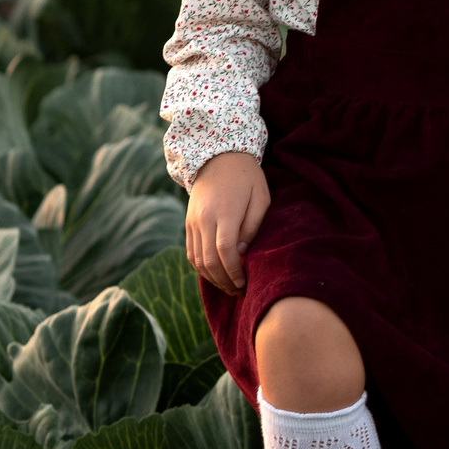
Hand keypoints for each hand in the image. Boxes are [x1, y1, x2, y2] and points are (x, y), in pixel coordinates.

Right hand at [186, 151, 269, 291]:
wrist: (217, 157)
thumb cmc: (247, 178)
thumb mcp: (260, 198)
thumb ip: (252, 226)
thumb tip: (241, 253)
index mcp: (224, 212)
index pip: (224, 250)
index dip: (234, 270)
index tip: (245, 282)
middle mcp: (204, 219)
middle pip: (209, 260)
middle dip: (224, 280)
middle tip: (240, 291)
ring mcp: (192, 222)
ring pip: (197, 259)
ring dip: (212, 278)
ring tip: (230, 287)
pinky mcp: (188, 223)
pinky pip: (191, 252)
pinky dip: (202, 268)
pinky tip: (217, 275)